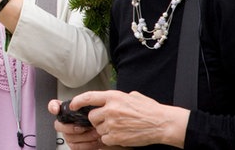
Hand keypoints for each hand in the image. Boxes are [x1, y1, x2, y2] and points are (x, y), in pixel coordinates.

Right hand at [49, 99, 106, 149]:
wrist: (109, 133)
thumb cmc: (101, 119)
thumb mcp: (97, 107)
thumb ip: (89, 103)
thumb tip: (86, 101)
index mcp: (69, 111)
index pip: (54, 106)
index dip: (52, 107)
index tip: (56, 110)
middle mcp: (66, 123)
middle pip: (58, 125)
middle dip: (70, 127)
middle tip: (83, 127)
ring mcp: (69, 134)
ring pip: (68, 137)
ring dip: (83, 136)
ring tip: (95, 133)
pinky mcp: (74, 144)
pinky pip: (75, 146)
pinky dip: (87, 144)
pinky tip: (94, 141)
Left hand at [65, 91, 188, 147]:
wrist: (162, 124)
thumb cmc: (150, 110)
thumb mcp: (133, 96)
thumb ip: (117, 97)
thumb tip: (109, 100)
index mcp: (114, 97)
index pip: (88, 97)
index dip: (77, 101)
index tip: (72, 105)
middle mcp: (110, 109)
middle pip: (91, 116)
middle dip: (97, 119)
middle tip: (109, 120)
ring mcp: (112, 124)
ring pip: (98, 128)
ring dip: (105, 129)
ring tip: (120, 127)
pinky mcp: (116, 136)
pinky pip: (105, 139)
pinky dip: (110, 138)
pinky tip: (121, 134)